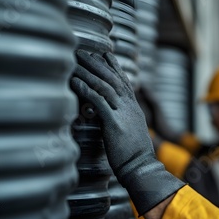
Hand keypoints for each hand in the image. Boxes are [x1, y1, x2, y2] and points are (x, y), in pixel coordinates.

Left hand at [70, 49, 183, 214]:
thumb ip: (124, 120)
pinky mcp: (115, 124)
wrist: (142, 167)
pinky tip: (76, 82)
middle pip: (113, 78)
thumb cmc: (135, 155)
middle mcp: (130, 107)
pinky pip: (99, 102)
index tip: (105, 54)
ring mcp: (123, 114)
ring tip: (76, 62)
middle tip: (84, 51)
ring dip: (89, 72)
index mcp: (134, 108)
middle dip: (98, 63)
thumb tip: (113, 117)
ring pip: (106, 86)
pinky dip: (87, 90)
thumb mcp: (132, 132)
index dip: (114, 66)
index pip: (125, 81)